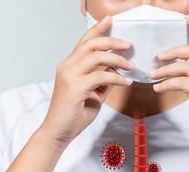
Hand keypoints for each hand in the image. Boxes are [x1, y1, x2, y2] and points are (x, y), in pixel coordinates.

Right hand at [39, 16, 133, 145]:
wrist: (58, 133)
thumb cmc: (72, 116)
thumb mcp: (93, 94)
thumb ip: (103, 81)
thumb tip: (117, 70)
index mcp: (69, 66)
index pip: (84, 42)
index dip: (97, 29)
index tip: (110, 20)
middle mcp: (67, 67)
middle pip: (91, 44)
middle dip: (112, 41)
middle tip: (128, 45)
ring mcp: (69, 76)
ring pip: (96, 56)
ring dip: (117, 59)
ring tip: (130, 66)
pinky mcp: (75, 88)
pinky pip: (101, 76)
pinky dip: (116, 78)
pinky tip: (126, 82)